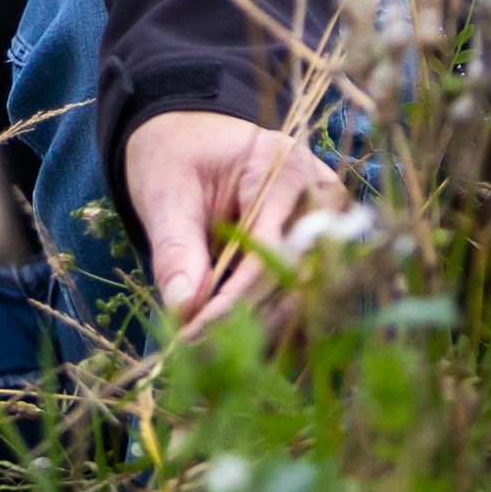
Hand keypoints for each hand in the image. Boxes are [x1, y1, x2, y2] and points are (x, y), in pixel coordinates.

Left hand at [122, 109, 344, 331]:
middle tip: (197, 352)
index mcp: (285, 168)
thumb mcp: (166, 192)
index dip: (233, 301)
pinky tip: (228, 342)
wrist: (189, 137)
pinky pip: (299, 296)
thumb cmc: (179, 156)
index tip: (191, 334)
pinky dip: (265, 322)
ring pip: (304, 296)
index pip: (271, 250)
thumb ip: (176, 247)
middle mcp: (319, 198)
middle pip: (297, 279)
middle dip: (248, 321)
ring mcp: (324, 226)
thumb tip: (183, 307)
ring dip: (259, 329)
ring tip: (207, 354)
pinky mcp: (314, 251)